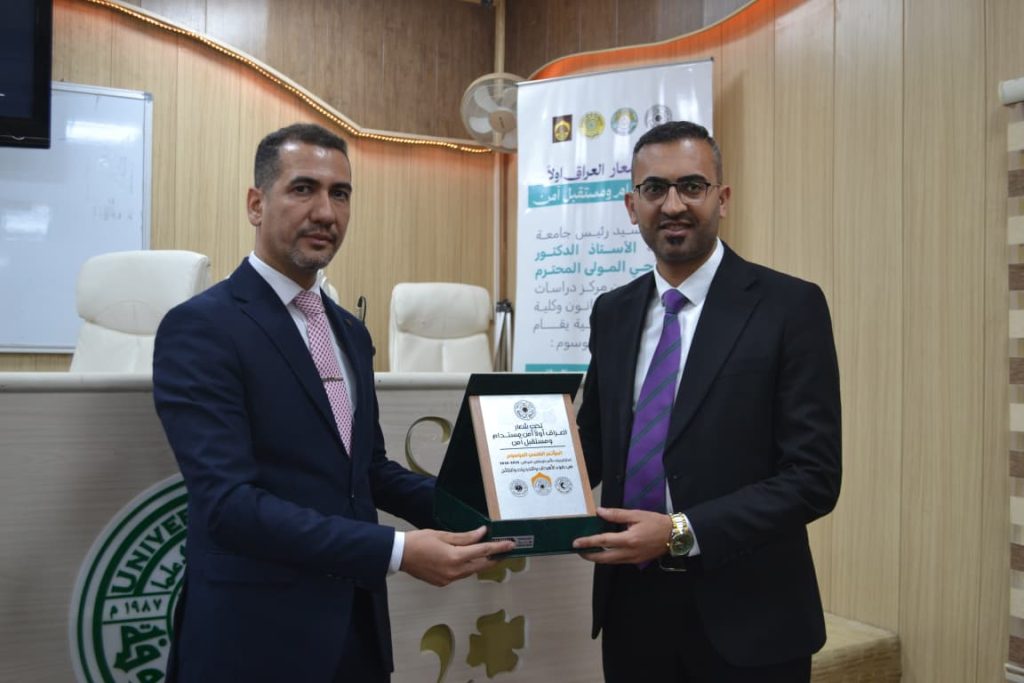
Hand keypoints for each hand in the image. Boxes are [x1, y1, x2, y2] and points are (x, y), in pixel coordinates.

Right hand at [401, 526, 515, 585]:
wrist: (400, 555)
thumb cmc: (419, 541)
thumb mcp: (443, 535)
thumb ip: (465, 537)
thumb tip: (482, 534)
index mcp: (455, 557)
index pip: (483, 552)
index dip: (498, 548)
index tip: (510, 545)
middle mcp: (454, 571)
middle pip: (481, 565)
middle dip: (494, 558)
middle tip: (505, 550)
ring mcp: (449, 579)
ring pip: (472, 571)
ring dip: (481, 563)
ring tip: (490, 554)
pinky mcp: (443, 582)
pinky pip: (461, 575)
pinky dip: (468, 567)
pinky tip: (468, 560)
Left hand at [572, 507, 672, 564]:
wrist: (675, 536)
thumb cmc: (656, 523)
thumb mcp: (637, 514)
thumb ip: (617, 514)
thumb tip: (600, 511)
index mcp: (629, 539)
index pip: (603, 542)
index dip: (588, 542)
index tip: (576, 543)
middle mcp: (629, 552)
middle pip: (603, 558)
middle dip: (589, 556)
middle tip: (578, 550)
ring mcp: (633, 559)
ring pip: (610, 562)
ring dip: (597, 558)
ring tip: (587, 551)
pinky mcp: (636, 561)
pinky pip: (618, 561)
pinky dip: (608, 558)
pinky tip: (604, 552)